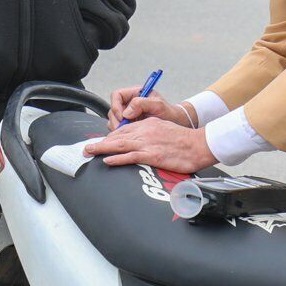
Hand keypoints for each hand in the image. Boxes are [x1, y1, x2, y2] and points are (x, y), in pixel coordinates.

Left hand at [83, 119, 216, 173]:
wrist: (198, 145)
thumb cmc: (185, 140)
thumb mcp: (165, 129)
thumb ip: (152, 133)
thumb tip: (143, 141)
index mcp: (148, 124)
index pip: (124, 129)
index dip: (110, 137)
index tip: (102, 142)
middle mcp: (145, 132)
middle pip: (118, 136)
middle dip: (101, 142)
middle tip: (87, 148)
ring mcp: (147, 143)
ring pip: (119, 145)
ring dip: (102, 148)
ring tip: (89, 152)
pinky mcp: (152, 155)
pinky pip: (130, 156)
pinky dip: (117, 158)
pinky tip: (107, 160)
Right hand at [107, 86, 194, 129]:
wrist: (175, 123)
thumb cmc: (169, 112)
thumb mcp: (158, 105)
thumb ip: (142, 104)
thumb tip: (126, 112)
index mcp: (135, 93)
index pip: (117, 95)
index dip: (116, 106)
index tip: (123, 117)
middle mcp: (129, 103)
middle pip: (113, 109)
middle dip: (117, 120)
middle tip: (125, 128)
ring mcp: (128, 114)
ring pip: (113, 119)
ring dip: (119, 127)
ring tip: (132, 131)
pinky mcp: (129, 124)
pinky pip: (119, 128)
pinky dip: (122, 133)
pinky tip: (132, 135)